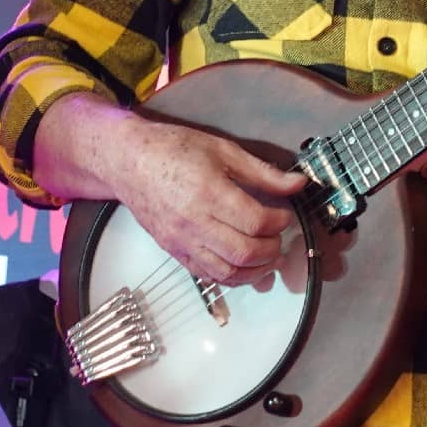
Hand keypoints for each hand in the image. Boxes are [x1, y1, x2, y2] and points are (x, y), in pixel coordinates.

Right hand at [101, 117, 310, 286]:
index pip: (255, 221)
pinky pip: (207, 275)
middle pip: (245, 252)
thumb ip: (263, 172)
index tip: (285, 215)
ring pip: (227, 272)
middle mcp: (194, 222)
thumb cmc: (173, 149)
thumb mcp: (223, 150)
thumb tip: (298, 184)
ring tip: (269, 258)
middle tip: (280, 239)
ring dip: (256, 271)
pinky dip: (232, 277)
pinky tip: (244, 266)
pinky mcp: (174, 251)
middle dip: (272, 250)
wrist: (128, 161)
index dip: (280, 222)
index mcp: (209, 192)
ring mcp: (182, 241)